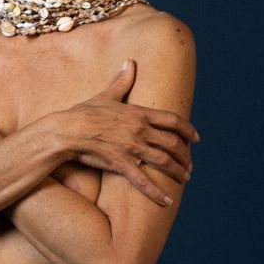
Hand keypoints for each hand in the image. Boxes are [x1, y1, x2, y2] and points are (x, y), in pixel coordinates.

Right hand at [59, 59, 197, 202]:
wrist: (66, 130)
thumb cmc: (83, 112)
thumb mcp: (106, 94)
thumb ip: (121, 81)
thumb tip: (129, 62)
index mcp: (139, 113)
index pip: (173, 120)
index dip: (189, 130)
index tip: (197, 139)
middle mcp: (140, 130)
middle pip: (173, 143)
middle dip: (185, 155)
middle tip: (190, 164)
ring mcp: (131, 147)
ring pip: (164, 161)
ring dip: (178, 171)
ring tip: (185, 179)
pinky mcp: (120, 163)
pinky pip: (143, 180)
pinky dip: (156, 192)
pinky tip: (167, 201)